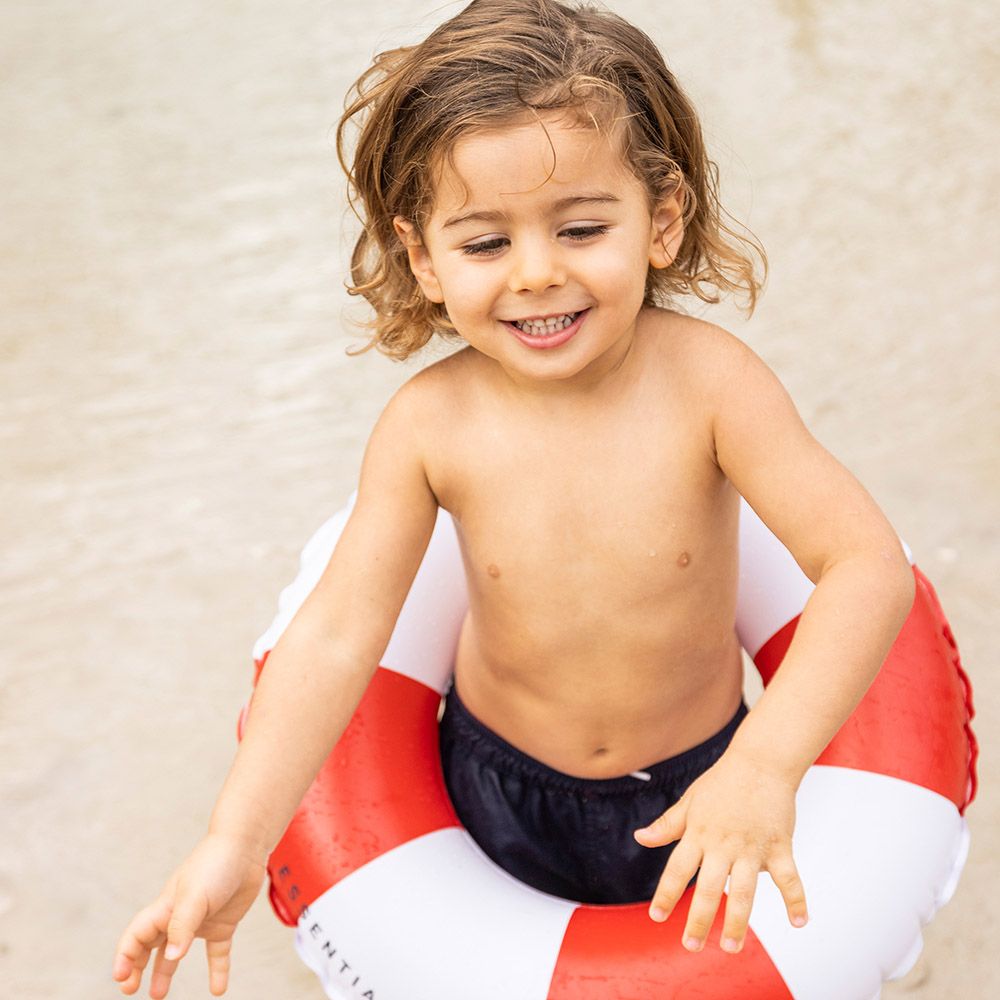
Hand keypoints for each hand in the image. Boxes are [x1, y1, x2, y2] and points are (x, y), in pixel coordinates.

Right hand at [112, 833, 266, 997]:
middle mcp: (179, 915)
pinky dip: (217, 971)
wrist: (246, 846)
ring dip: (166, 972)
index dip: (125, 956)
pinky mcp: (223, 923)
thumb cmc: (216, 864)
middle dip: (137, 966)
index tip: (121, 977)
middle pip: (150, 945)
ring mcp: (201, 920)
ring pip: (177, 952)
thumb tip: (173, 957)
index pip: (136, 935)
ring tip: (157, 995)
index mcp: (165, 907)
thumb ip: (183, 926)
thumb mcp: (196, 895)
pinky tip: (219, 990)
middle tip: (130, 989)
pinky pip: (217, 953)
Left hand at [633, 749, 807, 953]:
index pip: (677, 869)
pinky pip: (789, 877)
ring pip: (744, 891)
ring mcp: (752, 847)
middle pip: (709, 888)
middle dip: (699, 920)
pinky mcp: (780, 846)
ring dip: (738, 922)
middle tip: (691, 946)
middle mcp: (723, 844)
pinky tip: (799, 922)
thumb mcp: (690, 801)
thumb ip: (668, 824)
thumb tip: (640, 838)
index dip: (666, 894)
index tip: (657, 917)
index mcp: (699, 833)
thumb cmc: (722, 782)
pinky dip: (796, 900)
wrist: (760, 761)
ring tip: (731, 947)